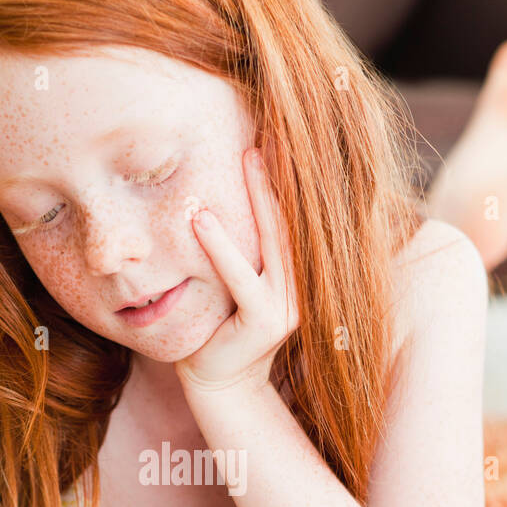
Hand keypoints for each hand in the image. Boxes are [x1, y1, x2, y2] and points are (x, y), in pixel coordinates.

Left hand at [174, 148, 299, 394]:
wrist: (218, 381)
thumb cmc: (221, 321)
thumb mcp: (243, 272)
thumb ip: (253, 239)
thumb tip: (240, 177)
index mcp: (305, 270)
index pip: (301, 212)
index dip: (294, 172)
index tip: (282, 127)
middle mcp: (306, 284)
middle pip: (297, 217)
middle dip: (286, 172)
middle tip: (272, 125)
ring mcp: (289, 304)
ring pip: (275, 240)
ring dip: (259, 197)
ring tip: (246, 155)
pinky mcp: (266, 321)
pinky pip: (241, 276)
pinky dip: (220, 246)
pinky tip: (200, 219)